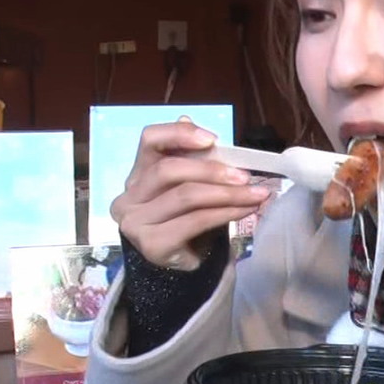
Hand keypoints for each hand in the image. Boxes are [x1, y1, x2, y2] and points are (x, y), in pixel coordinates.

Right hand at [111, 117, 271, 270]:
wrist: (179, 266)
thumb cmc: (185, 219)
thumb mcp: (190, 185)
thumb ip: (189, 157)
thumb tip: (187, 117)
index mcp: (138, 174)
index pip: (149, 140)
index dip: (179, 134)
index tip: (212, 139)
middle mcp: (129, 197)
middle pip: (168, 170)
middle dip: (211, 170)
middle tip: (245, 175)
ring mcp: (136, 223)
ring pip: (185, 196)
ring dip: (227, 193)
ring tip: (255, 194)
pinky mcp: (153, 245)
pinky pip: (195, 221)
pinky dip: (225, 213)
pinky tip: (245, 210)